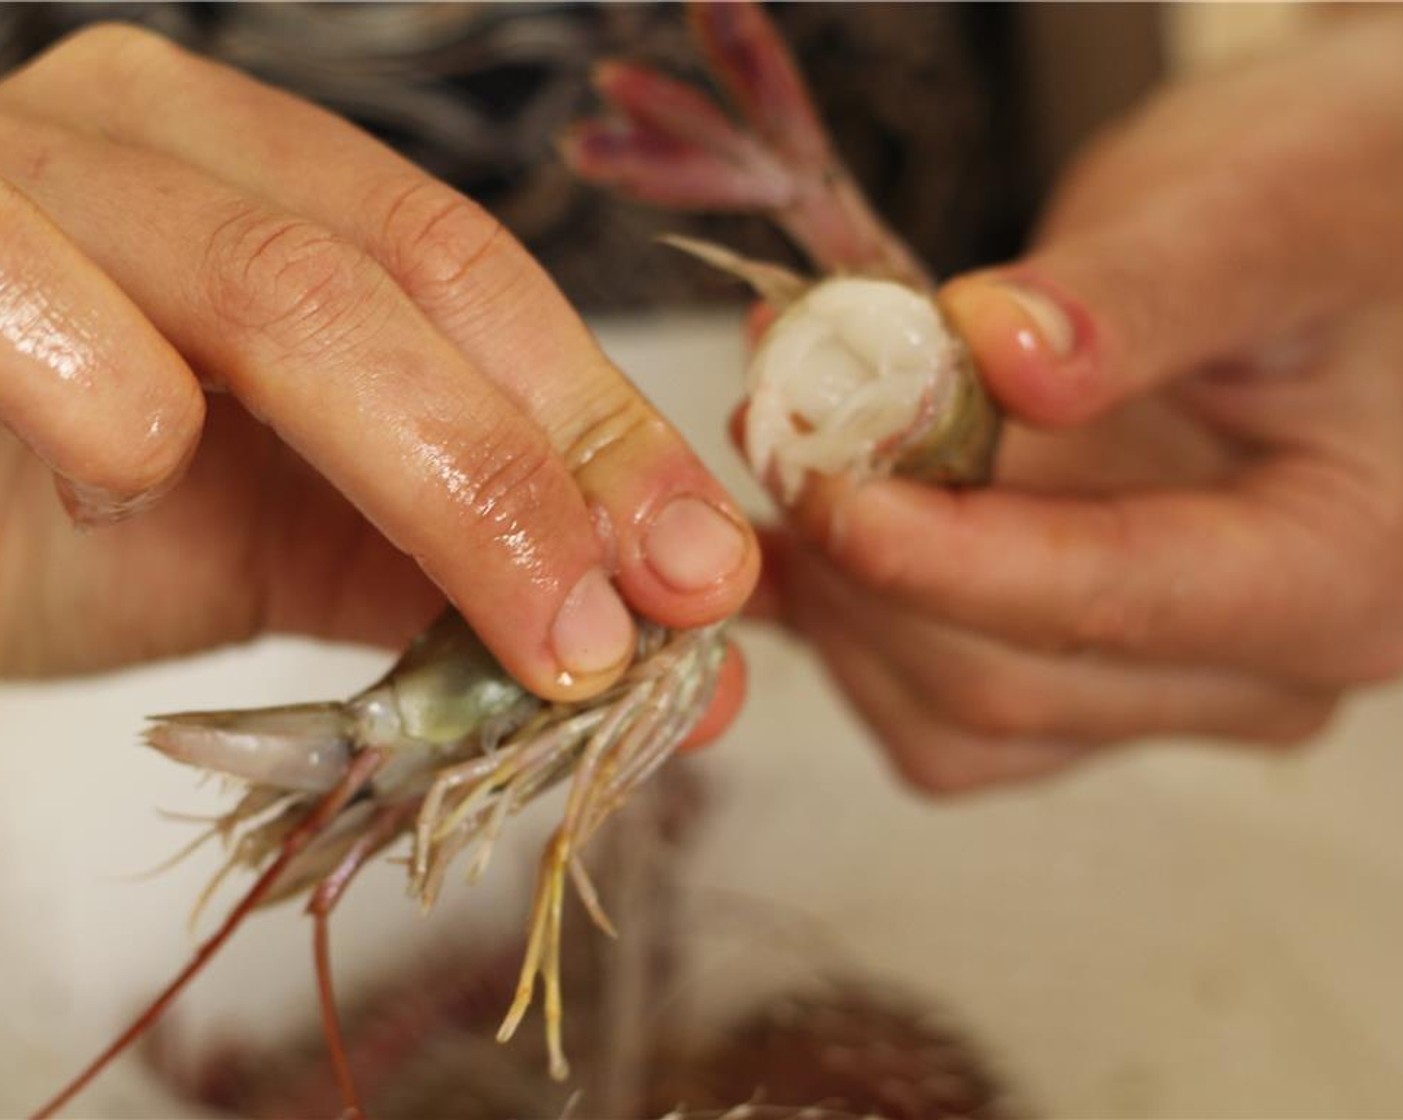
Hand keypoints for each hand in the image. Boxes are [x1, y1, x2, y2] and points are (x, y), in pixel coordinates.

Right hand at [0, 24, 756, 710]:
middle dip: (543, 471)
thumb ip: (460, 578)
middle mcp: (166, 141)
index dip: (605, 427)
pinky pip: (20, 280)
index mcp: (272, 186)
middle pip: (410, 278)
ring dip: (436, 472)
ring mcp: (34, 170)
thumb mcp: (298, 545)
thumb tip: (674, 657)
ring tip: (529, 630)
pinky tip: (144, 480)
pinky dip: (106, 389)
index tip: (705, 573)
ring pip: (276, 286)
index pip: (479, 283)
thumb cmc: (58, 527)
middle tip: (624, 634)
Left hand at [758, 13, 1402, 792]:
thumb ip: (1144, 292)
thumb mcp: (1273, 212)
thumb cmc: (1343, 214)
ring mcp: (1161, 690)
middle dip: (859, 556)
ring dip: (836, 592)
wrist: (1335, 252)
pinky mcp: (1081, 675)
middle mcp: (1257, 672)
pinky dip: (845, 623)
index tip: (821, 478)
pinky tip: (795, 527)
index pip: (1113, 601)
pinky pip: (929, 706)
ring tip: (784, 439)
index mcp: (1341, 572)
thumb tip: (1000, 360)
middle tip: (774, 413)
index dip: (944, 553)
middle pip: (1001, 678)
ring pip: (945, 715)